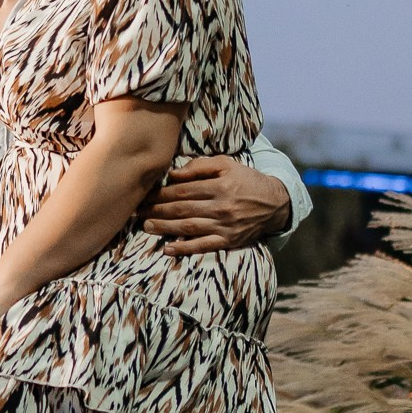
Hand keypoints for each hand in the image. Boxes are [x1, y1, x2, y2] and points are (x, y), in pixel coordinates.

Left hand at [143, 156, 289, 253]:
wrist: (274, 203)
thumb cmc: (246, 180)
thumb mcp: (227, 164)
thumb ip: (200, 166)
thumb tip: (174, 174)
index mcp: (219, 186)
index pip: (182, 190)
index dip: (160, 193)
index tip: (144, 194)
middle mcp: (220, 207)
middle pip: (181, 209)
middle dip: (156, 210)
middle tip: (137, 210)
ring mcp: (224, 226)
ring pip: (188, 227)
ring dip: (164, 227)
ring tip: (145, 226)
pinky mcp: (228, 241)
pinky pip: (203, 246)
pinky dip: (184, 248)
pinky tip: (168, 248)